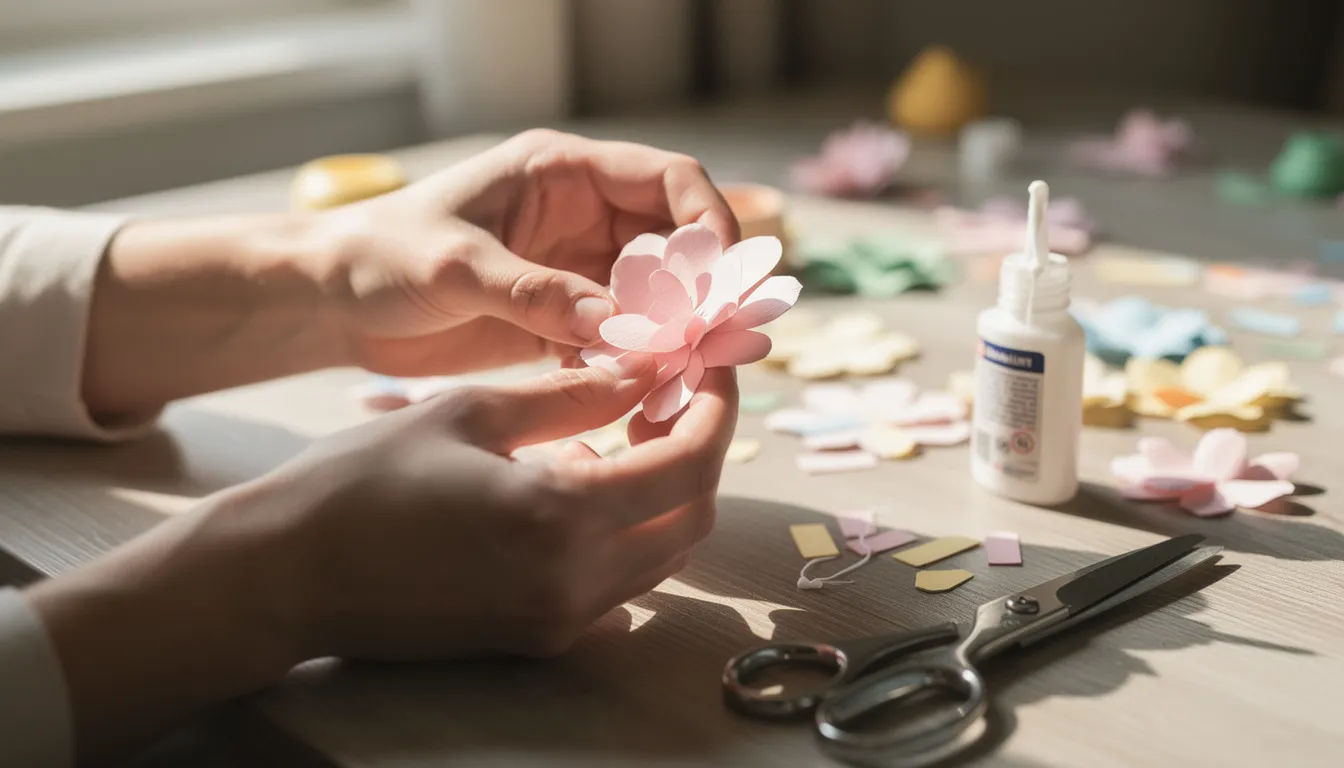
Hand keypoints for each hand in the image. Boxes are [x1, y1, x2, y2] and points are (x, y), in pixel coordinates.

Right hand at [29, 359, 737, 761]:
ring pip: (661, 556)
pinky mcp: (538, 638)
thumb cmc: (362, 481)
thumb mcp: (469, 412)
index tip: (710, 372)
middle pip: (690, 519)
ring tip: (628, 435)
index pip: (689, 466)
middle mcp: (573, 582)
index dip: (715, 413)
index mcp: (559, 516)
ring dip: (665, 493)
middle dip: (698, 453)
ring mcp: (558, 620)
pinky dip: (628, 533)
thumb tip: (641, 372)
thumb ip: (570, 396)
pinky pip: (620, 586)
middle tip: (672, 399)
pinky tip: (587, 487)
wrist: (287, 576)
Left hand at [80, 130, 736, 417]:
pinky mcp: (561, 318)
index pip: (670, 178)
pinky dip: (634, 364)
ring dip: (671, 335)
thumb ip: (536, 293)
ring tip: (680, 377)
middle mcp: (583, 217)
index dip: (707, 220)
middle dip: (698, 291)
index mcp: (564, 175)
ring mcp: (575, 270)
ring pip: (655, 298)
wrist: (331, 303)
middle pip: (675, 244)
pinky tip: (631, 394)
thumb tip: (617, 325)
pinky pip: (620, 339)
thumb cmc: (381, 257)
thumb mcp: (456, 266)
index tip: (718, 277)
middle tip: (710, 343)